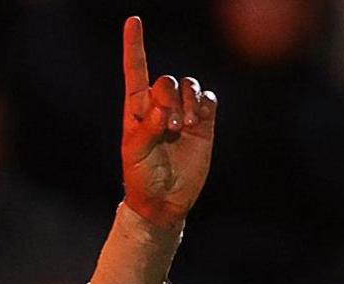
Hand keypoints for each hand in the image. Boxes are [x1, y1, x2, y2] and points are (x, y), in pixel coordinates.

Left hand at [119, 16, 216, 229]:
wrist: (164, 201)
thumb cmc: (142, 178)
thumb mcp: (135, 155)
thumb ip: (147, 130)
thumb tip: (163, 110)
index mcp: (137, 110)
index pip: (136, 71)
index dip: (135, 46)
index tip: (134, 21)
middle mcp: (159, 106)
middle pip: (166, 80)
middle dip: (169, 99)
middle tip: (171, 127)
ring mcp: (183, 113)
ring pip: (189, 85)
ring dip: (189, 101)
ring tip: (186, 126)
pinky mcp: (203, 124)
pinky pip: (209, 100)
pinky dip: (205, 104)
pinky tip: (199, 120)